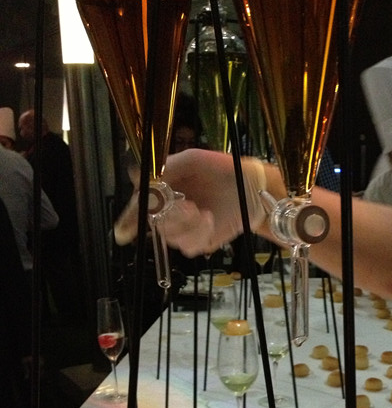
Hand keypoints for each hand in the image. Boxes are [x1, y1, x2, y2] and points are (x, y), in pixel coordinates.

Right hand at [113, 149, 266, 255]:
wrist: (251, 187)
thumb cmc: (222, 169)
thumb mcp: (192, 160)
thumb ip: (165, 167)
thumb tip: (136, 174)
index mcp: (163, 191)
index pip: (139, 208)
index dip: (128, 220)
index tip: (123, 230)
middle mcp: (170, 212)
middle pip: (152, 225)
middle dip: (168, 217)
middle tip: (186, 205)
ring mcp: (185, 228)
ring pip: (170, 238)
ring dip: (186, 226)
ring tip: (202, 212)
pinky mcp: (200, 241)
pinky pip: (189, 247)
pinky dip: (199, 234)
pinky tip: (209, 221)